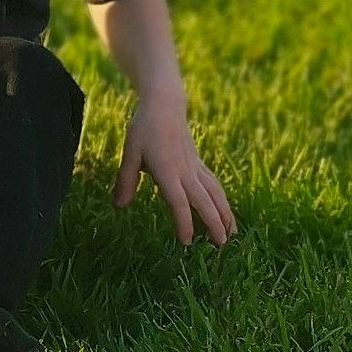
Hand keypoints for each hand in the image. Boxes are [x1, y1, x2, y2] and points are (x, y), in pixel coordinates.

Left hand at [114, 93, 235, 246]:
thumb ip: (125, 181)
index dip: (184, 223)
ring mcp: (194, 167)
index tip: (187, 242)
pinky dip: (221, 200)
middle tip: (220, 246)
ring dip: (225, 214)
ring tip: (232, 234)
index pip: (178, 202)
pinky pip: (213, 185)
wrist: (164, 105)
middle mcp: (185, 171)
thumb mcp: (130, 153)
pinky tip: (225, 212)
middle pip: (204, 201)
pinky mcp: (198, 163)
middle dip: (214, 224)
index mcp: (167, 171)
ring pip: (215, 193)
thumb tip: (119, 206)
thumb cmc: (143, 128)